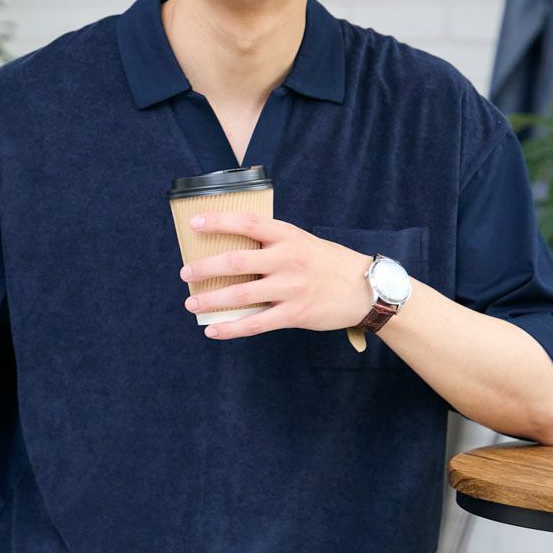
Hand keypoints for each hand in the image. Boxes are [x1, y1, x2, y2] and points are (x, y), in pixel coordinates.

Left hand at [179, 212, 370, 339]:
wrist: (366, 288)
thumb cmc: (328, 263)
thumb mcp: (303, 241)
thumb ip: (273, 244)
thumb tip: (233, 251)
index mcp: (288, 236)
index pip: (247, 222)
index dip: (218, 221)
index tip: (194, 223)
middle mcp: (287, 260)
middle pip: (236, 261)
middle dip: (205, 267)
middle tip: (186, 273)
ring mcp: (291, 288)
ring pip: (240, 295)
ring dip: (210, 300)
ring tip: (191, 303)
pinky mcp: (295, 314)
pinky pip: (255, 324)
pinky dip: (231, 328)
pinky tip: (213, 330)